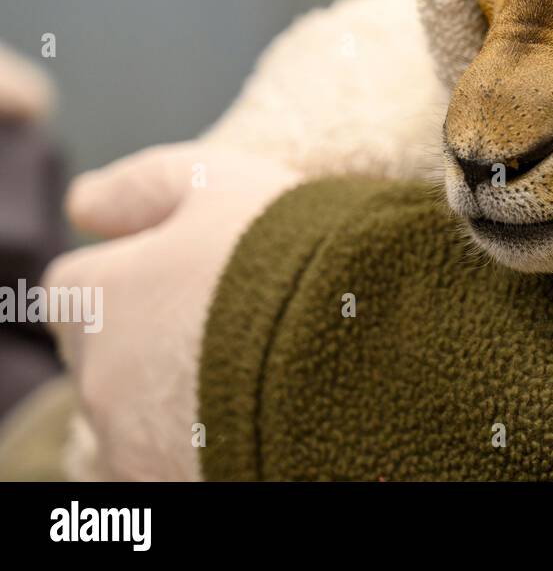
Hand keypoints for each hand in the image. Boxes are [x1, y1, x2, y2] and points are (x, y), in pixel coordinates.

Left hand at [43, 142, 301, 479]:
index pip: (76, 288)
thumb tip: (83, 204)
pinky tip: (270, 409)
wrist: (363, 341)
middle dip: (155, 340)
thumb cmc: (286, 248)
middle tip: (237, 320)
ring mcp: (137, 445)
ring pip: (142, 417)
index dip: (132, 275)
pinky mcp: (181, 485)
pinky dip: (209, 440)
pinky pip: (178, 460)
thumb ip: (142, 187)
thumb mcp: (217, 181)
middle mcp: (99, 380)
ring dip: (182, 395)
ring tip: (266, 367)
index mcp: (96, 299)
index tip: (188, 272)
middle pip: (109, 357)